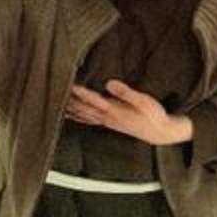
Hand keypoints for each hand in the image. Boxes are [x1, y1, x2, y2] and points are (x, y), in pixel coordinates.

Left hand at [67, 80, 193, 144]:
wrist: (160, 133)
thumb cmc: (153, 115)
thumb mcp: (143, 101)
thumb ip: (125, 92)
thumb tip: (108, 83)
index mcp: (114, 110)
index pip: (92, 100)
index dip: (80, 92)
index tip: (69, 84)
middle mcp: (106, 117)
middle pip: (82, 108)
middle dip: (69, 100)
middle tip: (56, 90)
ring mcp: (106, 122)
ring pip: (82, 115)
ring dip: (69, 109)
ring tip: (56, 103)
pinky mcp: (109, 123)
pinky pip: (88, 120)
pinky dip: (77, 117)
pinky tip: (70, 115)